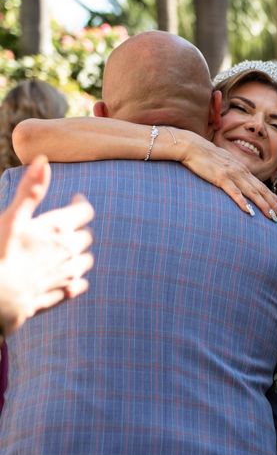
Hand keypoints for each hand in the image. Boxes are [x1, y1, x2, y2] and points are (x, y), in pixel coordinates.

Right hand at [0, 156, 94, 335]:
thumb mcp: (12, 217)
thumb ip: (30, 190)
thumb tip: (44, 161)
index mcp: (60, 229)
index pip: (85, 210)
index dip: (81, 203)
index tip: (76, 199)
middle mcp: (71, 251)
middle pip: (86, 235)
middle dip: (78, 227)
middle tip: (66, 225)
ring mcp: (70, 274)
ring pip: (87, 259)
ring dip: (79, 252)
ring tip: (66, 249)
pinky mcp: (65, 293)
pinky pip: (81, 283)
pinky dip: (77, 277)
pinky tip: (66, 275)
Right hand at [182, 135, 276, 220]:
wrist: (193, 146)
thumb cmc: (206, 157)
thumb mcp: (225, 165)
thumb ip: (234, 174)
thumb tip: (239, 183)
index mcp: (243, 170)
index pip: (262, 186)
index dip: (273, 198)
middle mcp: (241, 172)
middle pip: (262, 191)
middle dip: (274, 205)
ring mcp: (232, 175)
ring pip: (252, 193)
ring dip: (264, 206)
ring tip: (272, 217)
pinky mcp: (221, 178)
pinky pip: (234, 193)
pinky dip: (243, 202)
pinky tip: (249, 212)